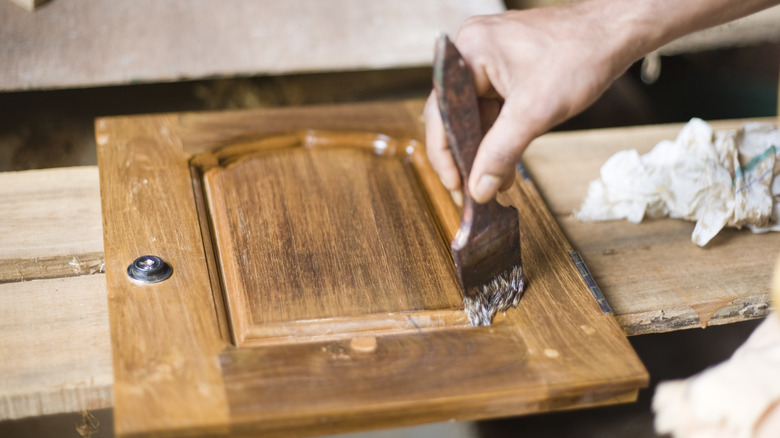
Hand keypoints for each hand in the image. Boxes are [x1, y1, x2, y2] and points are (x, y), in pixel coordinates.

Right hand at [424, 2, 637, 202]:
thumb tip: (479, 188)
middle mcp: (471, 50)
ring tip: (498, 180)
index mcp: (468, 52)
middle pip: (457, 114)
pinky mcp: (505, 65)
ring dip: (487, 147)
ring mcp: (489, 57)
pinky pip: (493, 104)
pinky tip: (508, 159)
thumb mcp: (535, 112)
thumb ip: (501, 153)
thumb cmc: (580, 56)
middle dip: (470, 153)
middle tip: (475, 188)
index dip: (445, 154)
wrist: (617, 32)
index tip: (456, 186)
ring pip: (476, 113)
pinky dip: (501, 132)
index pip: (442, 113)